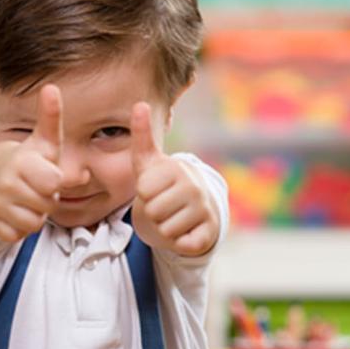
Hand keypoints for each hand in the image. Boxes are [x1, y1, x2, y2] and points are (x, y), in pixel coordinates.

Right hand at [0, 84, 63, 241]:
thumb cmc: (27, 161)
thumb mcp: (44, 141)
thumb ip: (51, 118)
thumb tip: (51, 88)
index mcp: (21, 162)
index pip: (54, 183)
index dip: (55, 182)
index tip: (46, 172)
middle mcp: (5, 183)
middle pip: (47, 205)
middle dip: (47, 199)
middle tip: (36, 187)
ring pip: (34, 223)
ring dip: (35, 214)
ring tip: (26, 199)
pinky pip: (18, 235)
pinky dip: (19, 227)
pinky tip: (14, 212)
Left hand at [130, 102, 219, 256]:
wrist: (196, 207)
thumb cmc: (164, 183)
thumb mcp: (149, 162)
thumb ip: (142, 135)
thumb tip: (140, 103)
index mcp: (177, 168)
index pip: (143, 190)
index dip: (144, 193)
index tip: (156, 188)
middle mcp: (195, 187)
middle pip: (152, 211)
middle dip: (153, 212)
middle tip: (164, 205)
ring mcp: (205, 211)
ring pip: (165, 230)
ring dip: (165, 228)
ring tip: (174, 217)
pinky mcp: (209, 233)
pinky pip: (182, 244)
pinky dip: (179, 242)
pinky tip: (186, 230)